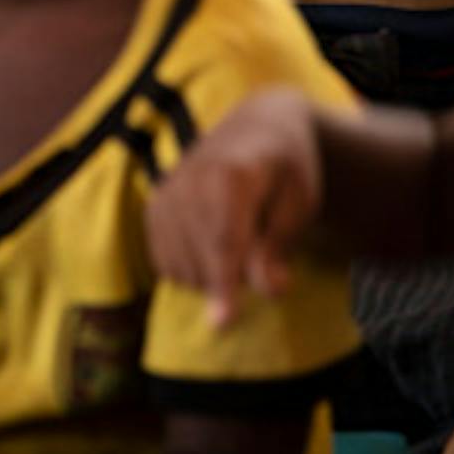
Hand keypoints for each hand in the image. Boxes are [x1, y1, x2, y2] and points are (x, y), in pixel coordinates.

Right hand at [144, 88, 324, 330]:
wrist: (256, 130)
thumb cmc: (286, 171)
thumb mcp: (300, 204)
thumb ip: (279, 245)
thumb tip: (266, 288)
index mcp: (230, 174)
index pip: (224, 241)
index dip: (224, 284)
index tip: (223, 322)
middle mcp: (188, 179)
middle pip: (201, 258)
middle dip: (230, 280)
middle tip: (261, 256)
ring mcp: (165, 192)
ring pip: (180, 266)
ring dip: (210, 278)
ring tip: (239, 248)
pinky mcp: (153, 206)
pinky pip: (164, 262)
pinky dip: (189, 271)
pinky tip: (213, 252)